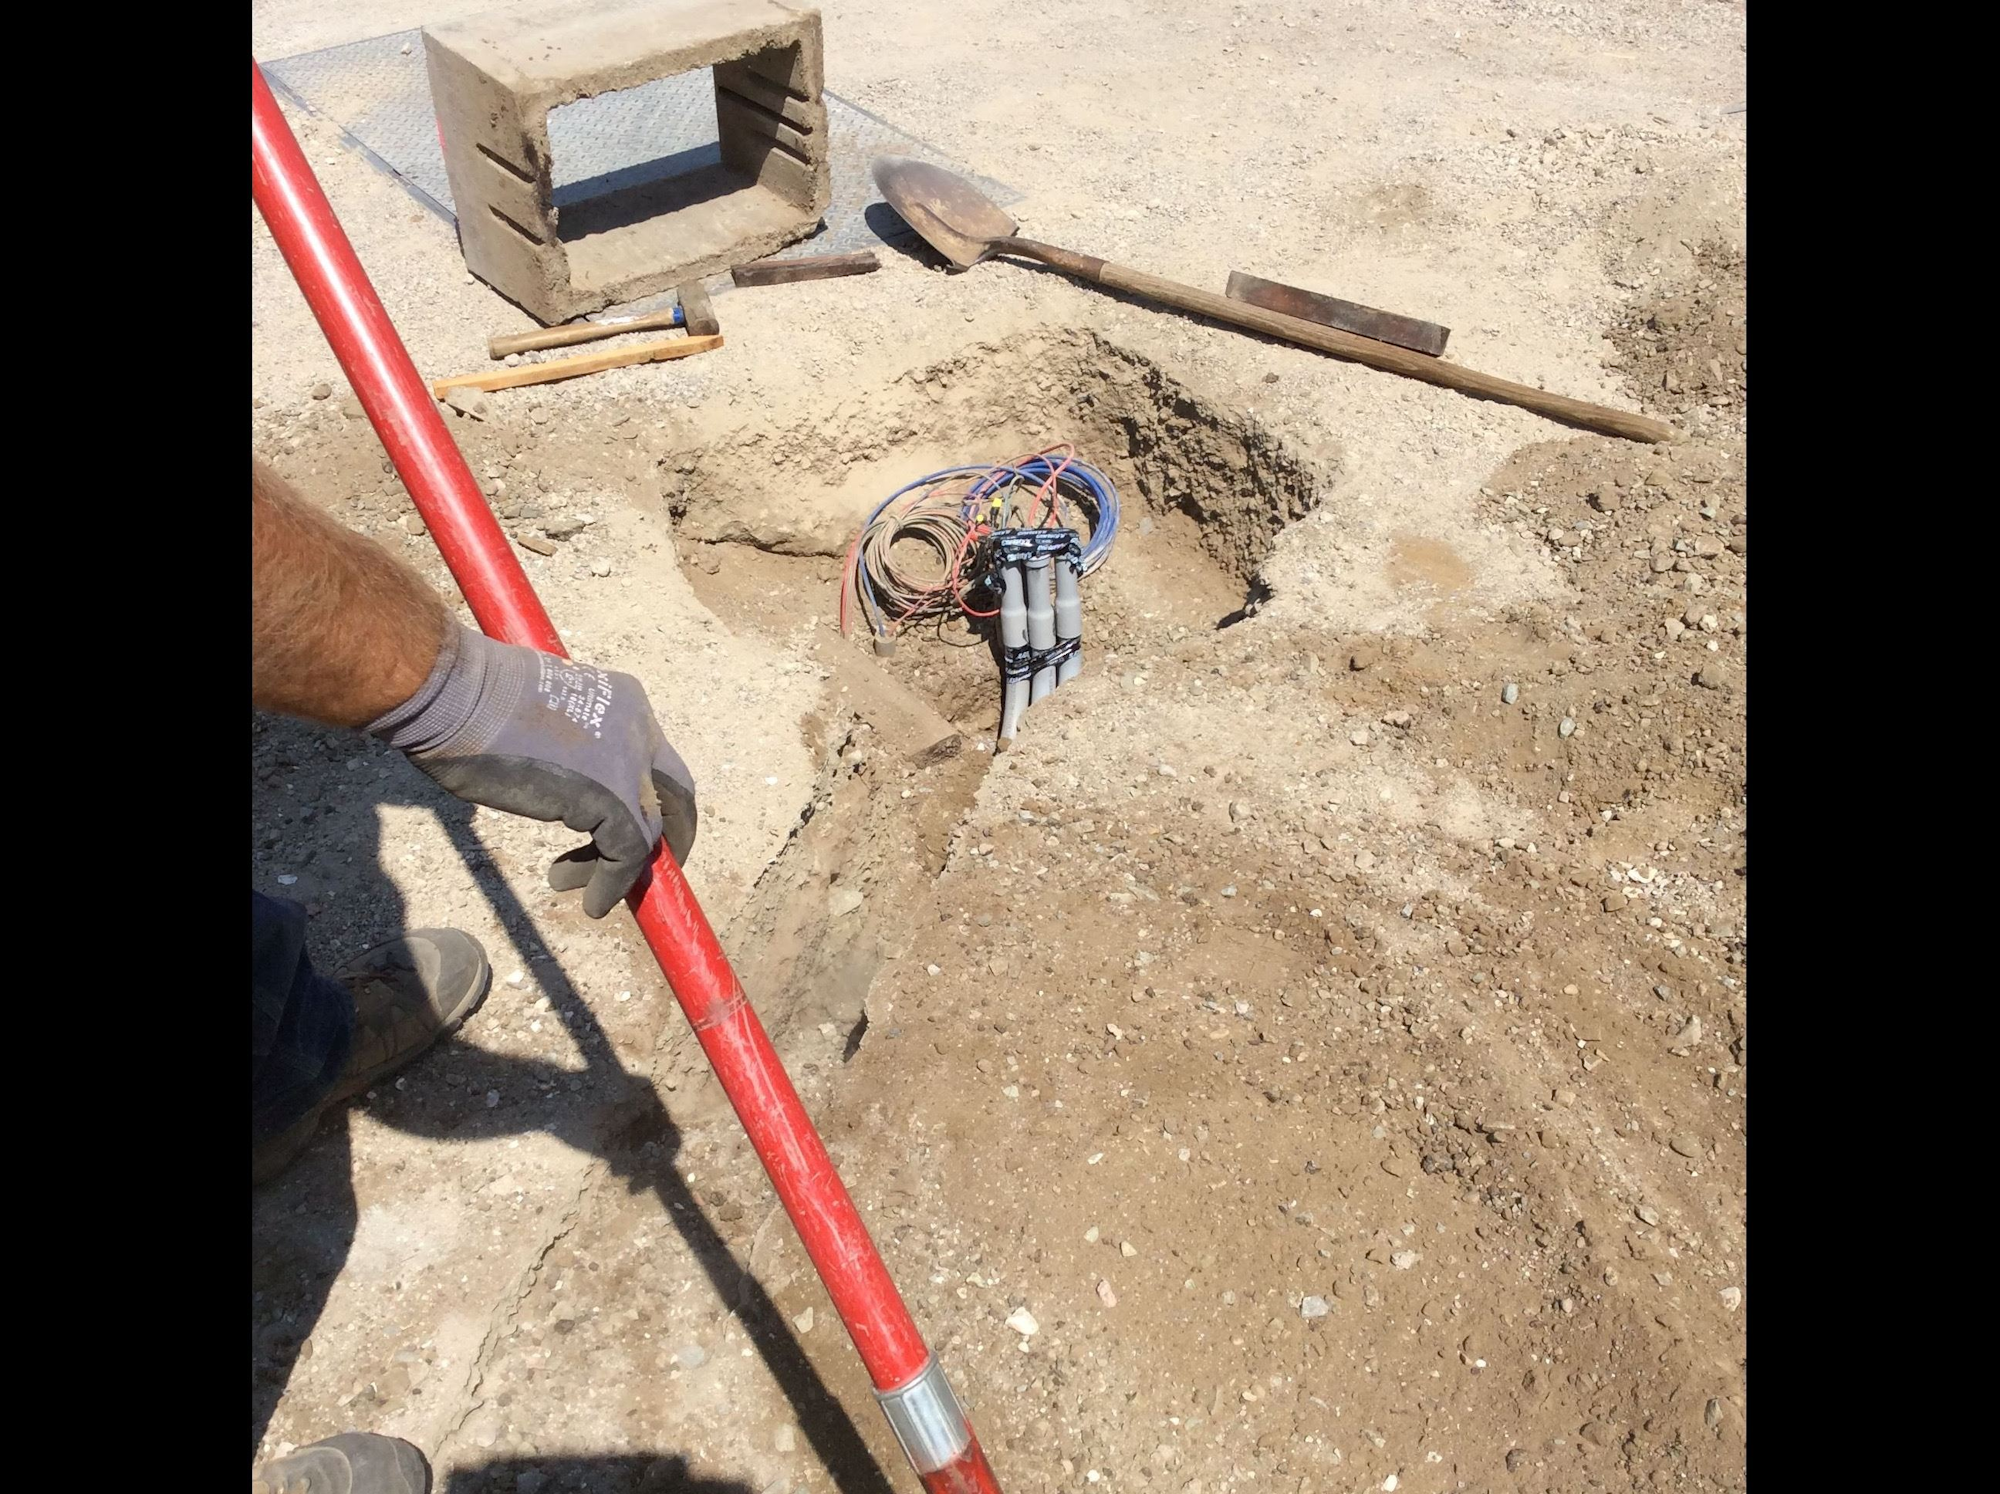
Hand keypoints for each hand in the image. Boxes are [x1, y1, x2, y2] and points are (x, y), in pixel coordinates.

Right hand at [368, 625, 696, 916]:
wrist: (454, 696)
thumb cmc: (471, 705)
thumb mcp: (543, 723)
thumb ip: (574, 750)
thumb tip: (574, 790)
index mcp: (624, 702)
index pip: (655, 761)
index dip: (649, 801)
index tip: (620, 832)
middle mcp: (638, 726)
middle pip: (674, 794)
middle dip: (662, 840)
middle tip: (632, 870)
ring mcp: (629, 760)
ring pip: (650, 829)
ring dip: (623, 868)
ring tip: (582, 886)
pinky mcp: (611, 795)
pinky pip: (628, 851)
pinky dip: (613, 882)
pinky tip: (591, 901)